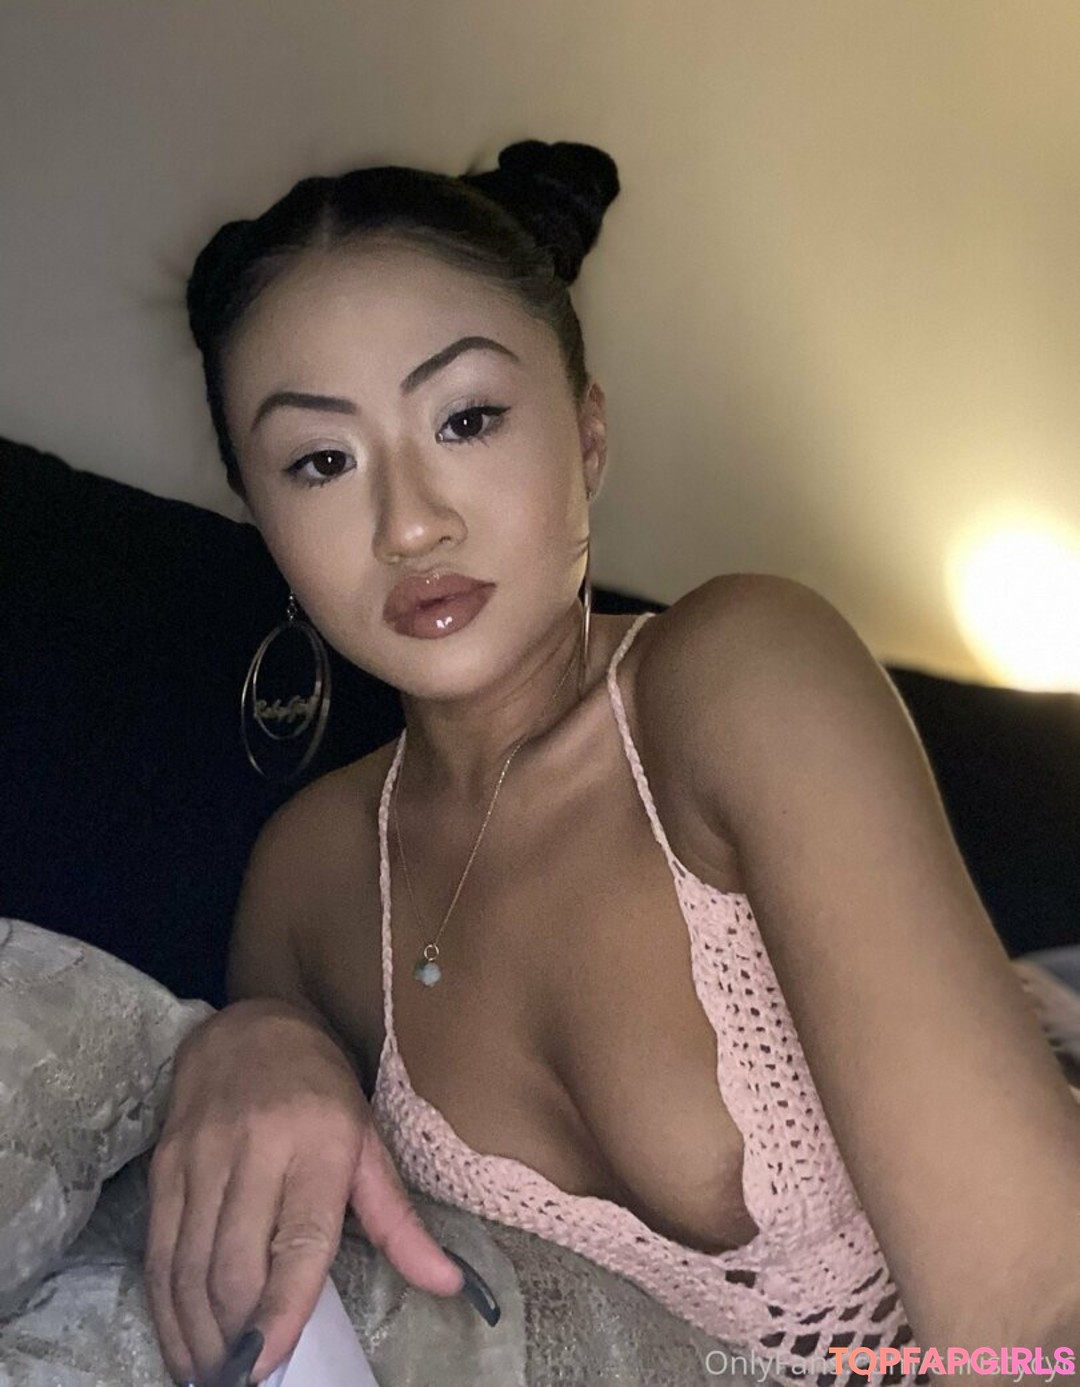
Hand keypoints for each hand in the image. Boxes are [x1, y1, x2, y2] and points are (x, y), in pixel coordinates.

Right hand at [145, 998, 462, 1384]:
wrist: (253, 1024)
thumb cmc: (321, 1090)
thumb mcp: (369, 1143)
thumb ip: (399, 1222)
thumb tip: (448, 1283)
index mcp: (318, 1141)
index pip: (299, 1239)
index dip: (281, 1308)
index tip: (268, 1363)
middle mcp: (254, 1147)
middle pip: (233, 1264)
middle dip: (236, 1335)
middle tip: (246, 1376)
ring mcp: (201, 1155)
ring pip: (188, 1266)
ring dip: (197, 1334)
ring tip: (215, 1374)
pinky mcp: (163, 1164)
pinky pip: (157, 1251)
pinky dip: (166, 1307)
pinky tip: (184, 1341)